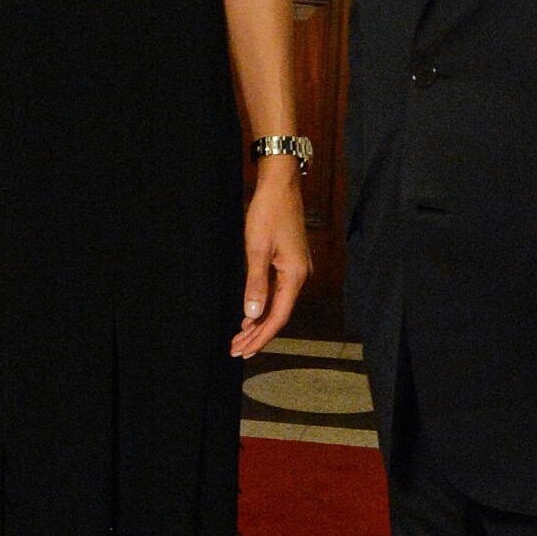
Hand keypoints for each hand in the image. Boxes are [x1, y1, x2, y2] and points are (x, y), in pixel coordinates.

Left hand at [231, 163, 310, 358]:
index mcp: (295, 276)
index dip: (261, 336)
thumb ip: (255, 283)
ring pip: (278, 304)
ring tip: (240, 337)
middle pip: (279, 314)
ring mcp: (297, 269)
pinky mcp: (290, 262)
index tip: (243, 349)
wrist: (280, 185)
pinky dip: (263, 305)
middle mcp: (300, 276)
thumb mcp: (257, 249)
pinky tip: (251, 314)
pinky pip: (278, 292)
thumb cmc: (268, 213)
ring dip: (259, 321)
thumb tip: (252, 314)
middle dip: (257, 334)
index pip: (278, 317)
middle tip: (236, 350)